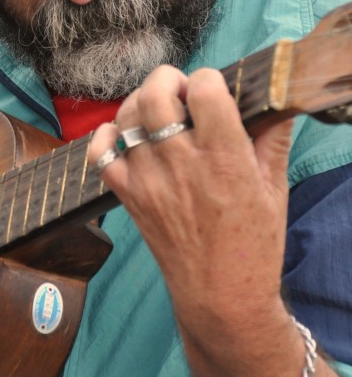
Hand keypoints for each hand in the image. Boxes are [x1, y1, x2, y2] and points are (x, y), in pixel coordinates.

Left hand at [88, 64, 293, 340]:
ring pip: (128, 117)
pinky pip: (101, 155)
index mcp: (223, 158)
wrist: (221, 298)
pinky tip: (124, 135)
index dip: (209, 78)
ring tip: (158, 112)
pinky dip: (106, 137)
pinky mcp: (129, 197)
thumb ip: (271, 139)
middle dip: (168, 79)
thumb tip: (273, 101)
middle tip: (181, 91)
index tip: (214, 89)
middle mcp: (181, 164)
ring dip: (141, 103)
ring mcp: (149, 180)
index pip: (205, 89)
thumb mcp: (274, 189)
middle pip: (156, 94)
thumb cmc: (253, 246)